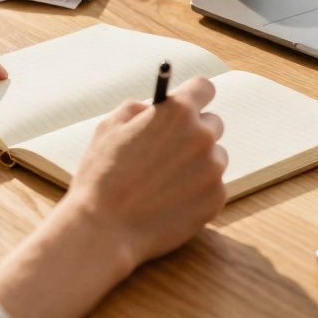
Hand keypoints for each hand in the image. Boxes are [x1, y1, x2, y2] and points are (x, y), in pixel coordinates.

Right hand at [63, 76, 227, 265]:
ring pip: (214, 157)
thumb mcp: (109, 127)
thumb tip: (151, 109)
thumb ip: (136, 109)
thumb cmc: (101, 176)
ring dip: (198, 163)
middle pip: (212, 124)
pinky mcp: (216, 198)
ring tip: (166, 181)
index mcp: (177, 112)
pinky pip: (213, 186)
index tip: (189, 104)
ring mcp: (212, 169)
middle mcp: (202, 136)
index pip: (204, 88)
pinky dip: (197, 191)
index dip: (194, 95)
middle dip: (194, 132)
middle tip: (172, 148)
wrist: (104, 229)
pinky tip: (170, 201)